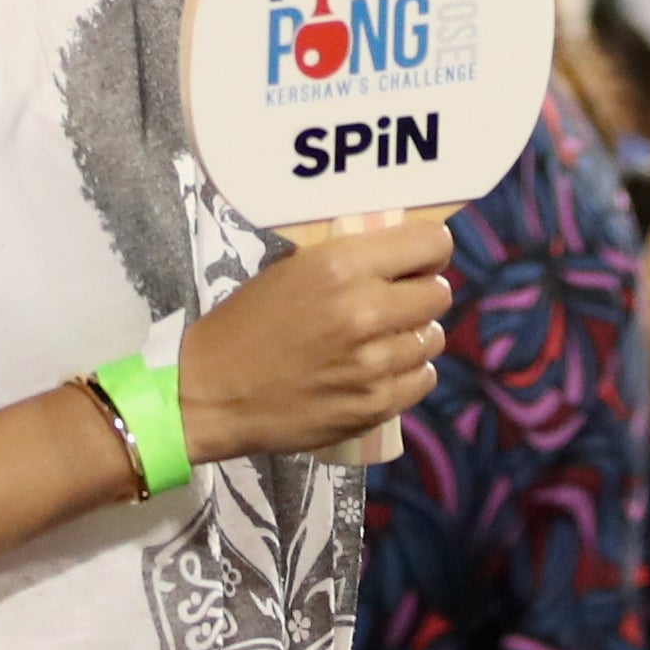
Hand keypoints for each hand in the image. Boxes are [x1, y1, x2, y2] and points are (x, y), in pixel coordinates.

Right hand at [178, 208, 456, 462]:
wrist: (210, 392)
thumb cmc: (245, 323)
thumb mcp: (293, 270)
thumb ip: (349, 261)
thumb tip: (400, 256)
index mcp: (343, 266)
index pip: (432, 243)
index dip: (430, 251)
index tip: (417, 261)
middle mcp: (366, 311)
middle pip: (439, 294)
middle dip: (421, 294)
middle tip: (397, 303)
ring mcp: (374, 364)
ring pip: (433, 339)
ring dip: (413, 336)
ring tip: (381, 341)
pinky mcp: (375, 405)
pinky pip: (422, 379)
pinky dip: (408, 374)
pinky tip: (380, 371)